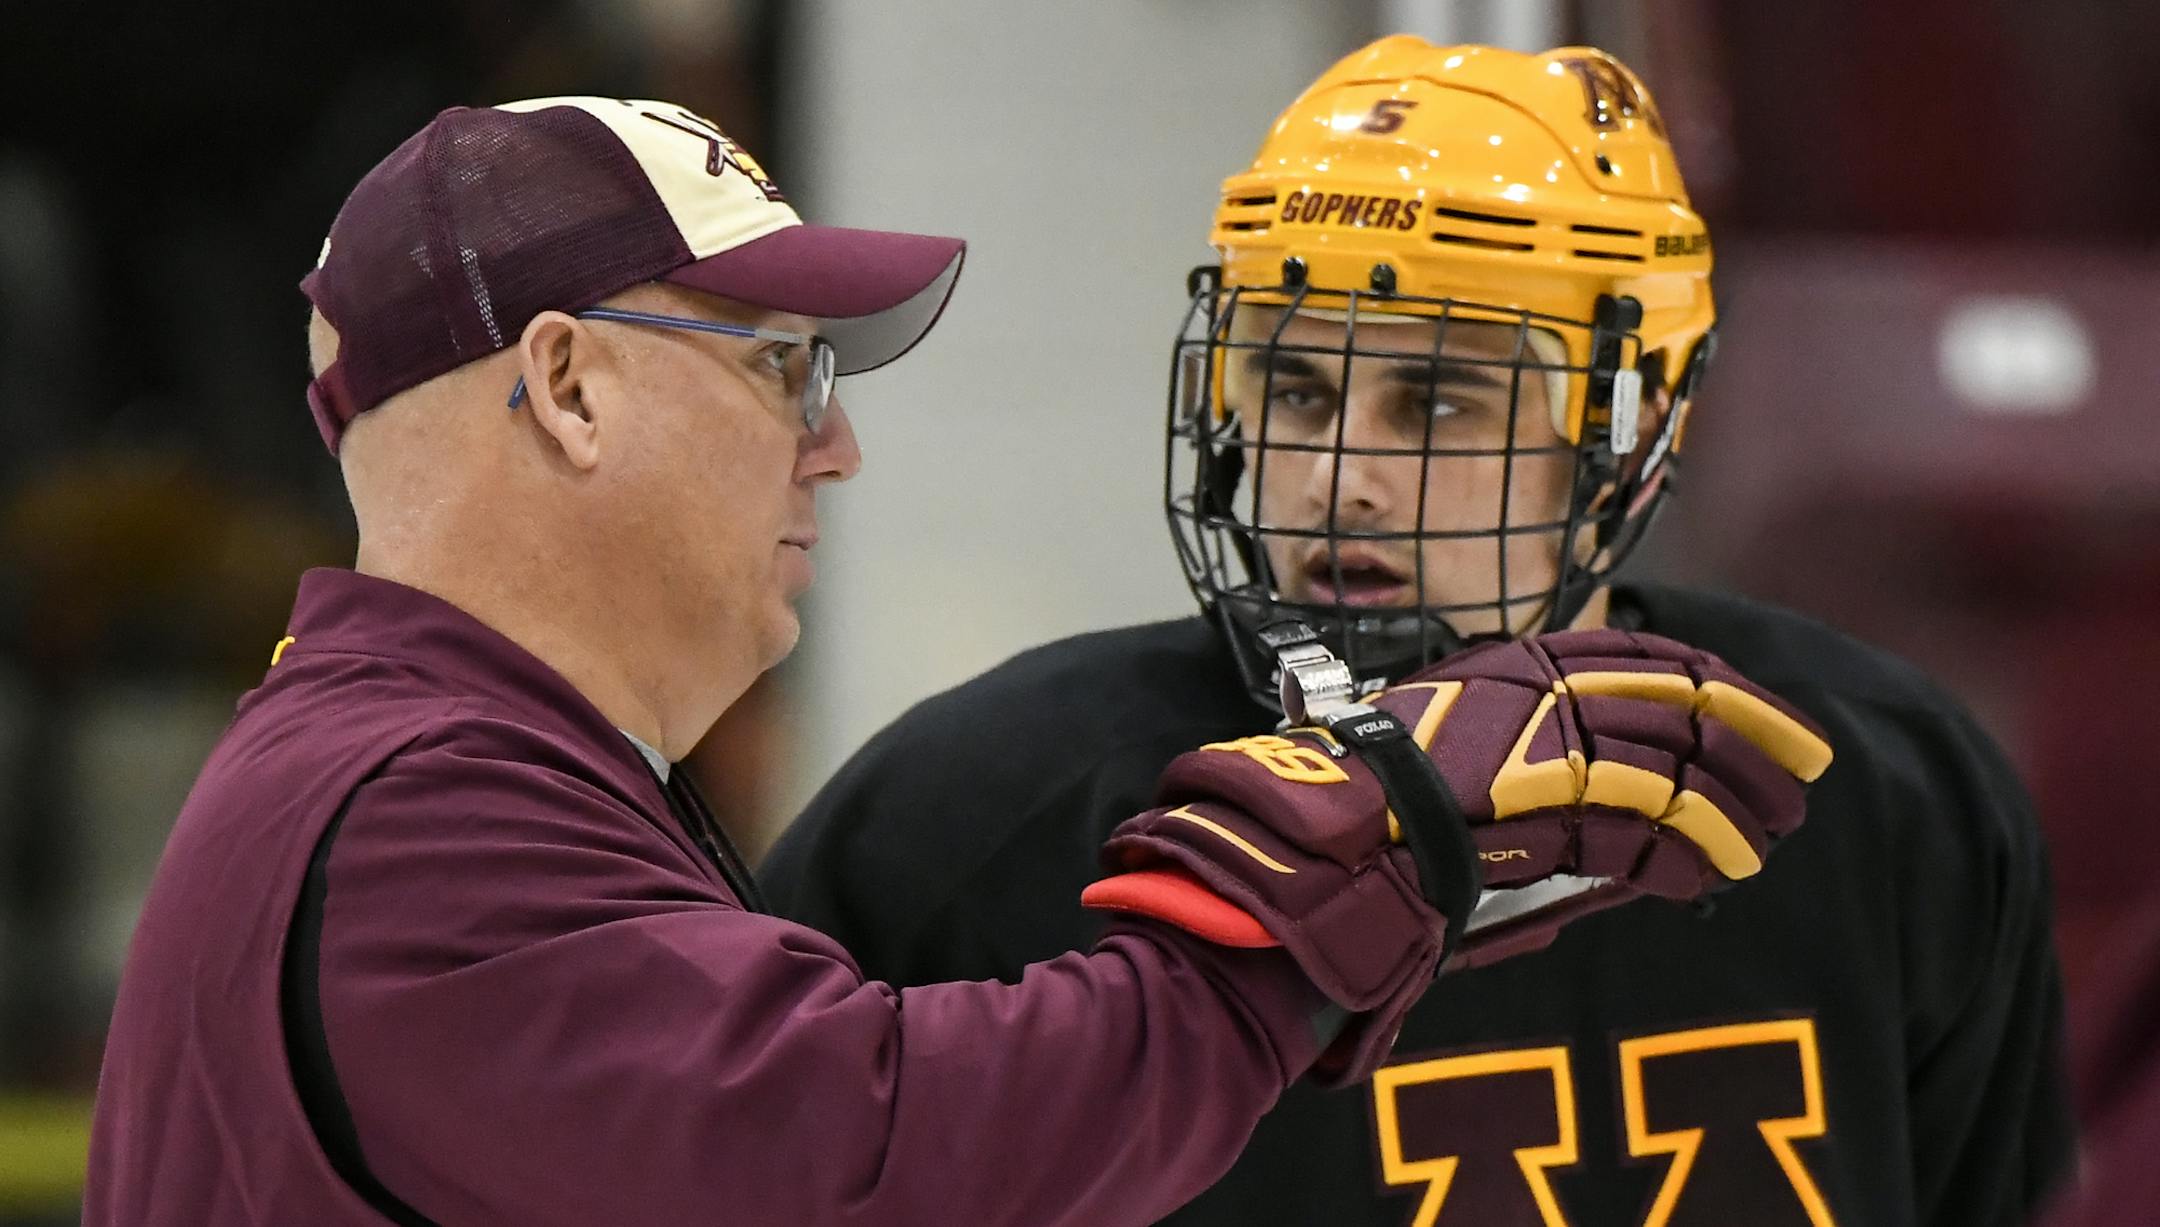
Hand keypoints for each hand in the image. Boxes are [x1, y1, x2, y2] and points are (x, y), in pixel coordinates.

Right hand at [1082, 627, 1830, 1080]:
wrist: (1313, 841)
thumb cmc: (1362, 812)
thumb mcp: (1451, 755)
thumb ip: (1525, 759)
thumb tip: (1608, 798)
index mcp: (1511, 665)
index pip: (1637, 653)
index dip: (1710, 679)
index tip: (1755, 708)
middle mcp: (1534, 688)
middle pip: (1676, 699)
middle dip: (1753, 734)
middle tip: (1808, 767)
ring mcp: (1541, 739)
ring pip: (1672, 763)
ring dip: (1733, 803)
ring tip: (1773, 836)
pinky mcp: (1547, 799)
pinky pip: (1644, 826)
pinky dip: (1689, 853)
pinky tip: (1718, 875)